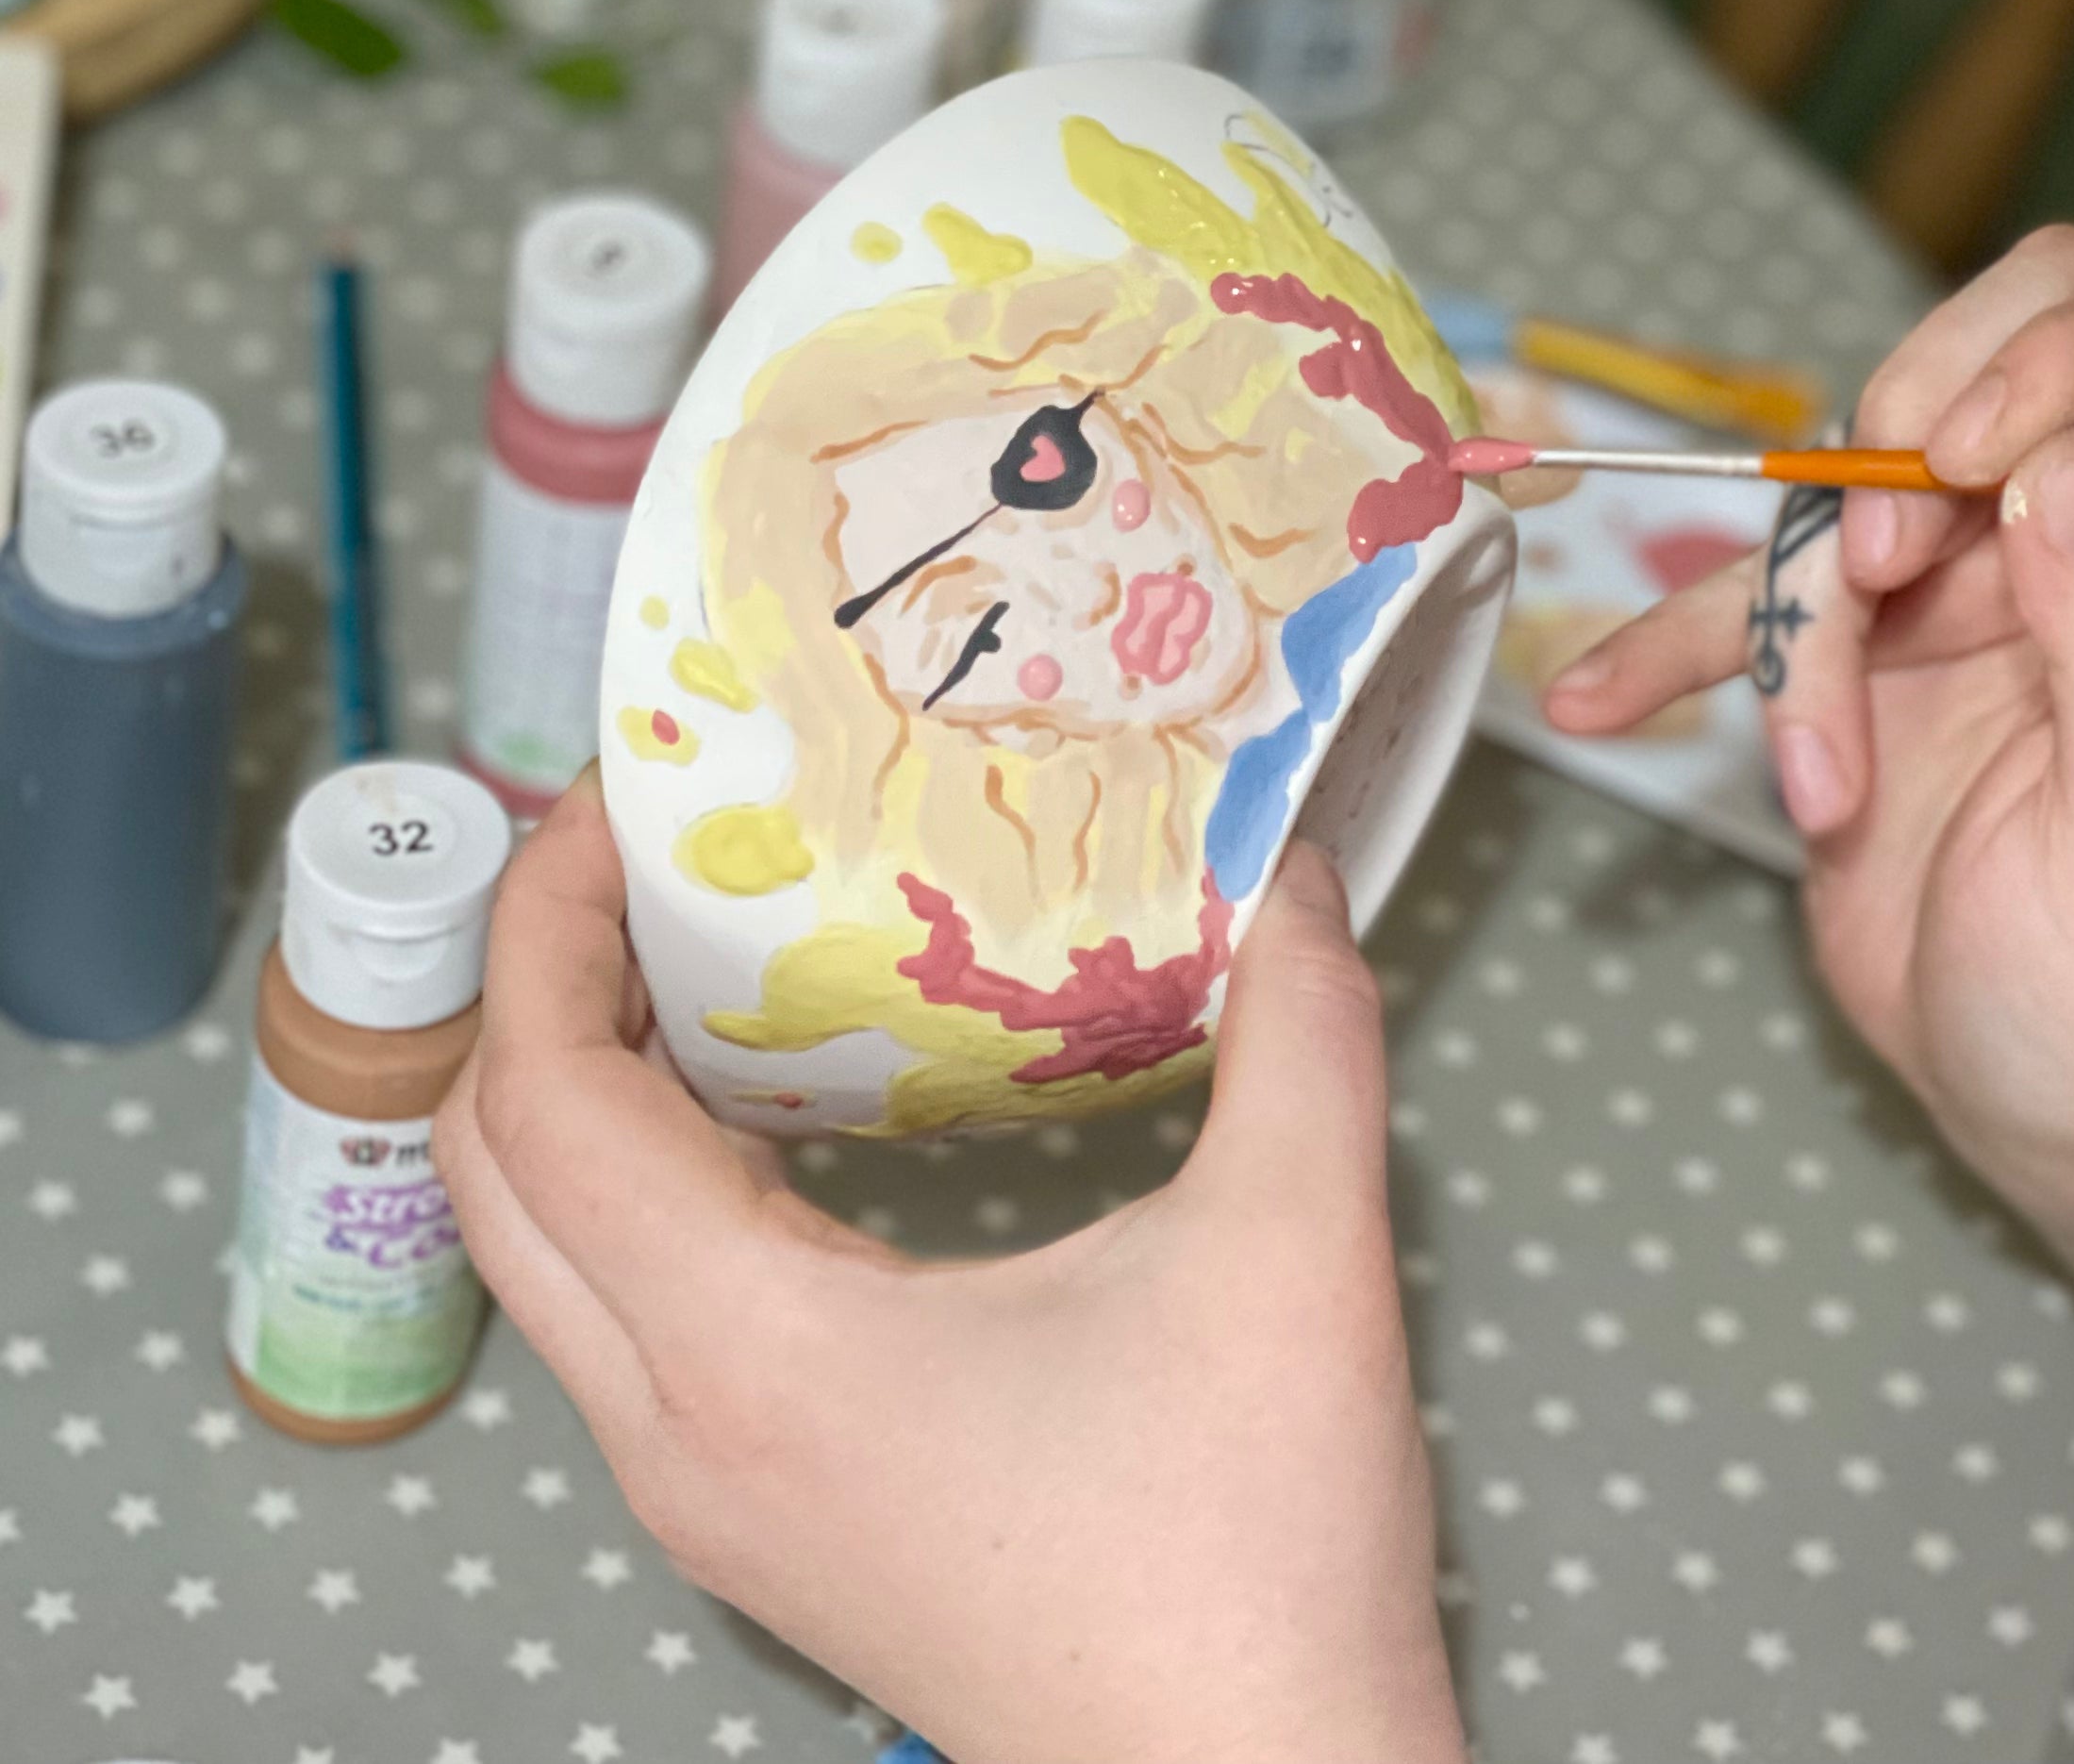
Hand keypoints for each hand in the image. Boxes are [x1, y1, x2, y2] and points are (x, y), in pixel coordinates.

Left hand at [436, 783, 1462, 1763]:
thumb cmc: (1252, 1549)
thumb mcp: (1294, 1246)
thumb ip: (1302, 1025)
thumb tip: (1285, 866)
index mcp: (757, 1353)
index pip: (542, 1106)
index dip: (543, 930)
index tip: (617, 803)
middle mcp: (685, 1434)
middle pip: (492, 1181)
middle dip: (532, 992)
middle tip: (646, 860)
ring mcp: (711, 1499)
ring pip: (546, 1264)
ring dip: (579, 1093)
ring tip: (703, 953)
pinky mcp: (765, 1529)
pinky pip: (627, 1322)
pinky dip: (643, 1187)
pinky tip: (778, 1110)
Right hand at [1546, 230, 2073, 1220]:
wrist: (2052, 1104)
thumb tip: (2071, 460)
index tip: (1972, 447)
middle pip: (2021, 330)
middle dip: (1922, 416)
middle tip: (1882, 563)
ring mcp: (1991, 559)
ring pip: (1867, 457)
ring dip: (1808, 602)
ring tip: (1818, 780)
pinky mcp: (1874, 625)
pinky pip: (1757, 581)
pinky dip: (1675, 638)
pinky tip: (1598, 701)